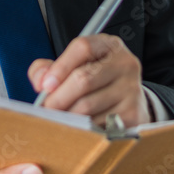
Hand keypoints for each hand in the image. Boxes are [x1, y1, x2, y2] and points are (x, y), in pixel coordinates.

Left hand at [28, 34, 149, 127]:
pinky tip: (78, 127)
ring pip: (88, 105)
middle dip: (58, 98)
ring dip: (67, 115)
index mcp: (109, 45)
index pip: (83, 48)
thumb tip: (41, 82)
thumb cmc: (95, 80)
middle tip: (45, 110)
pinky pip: (97, 124)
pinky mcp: (133, 113)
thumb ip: (49, 68)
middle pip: (83, 79)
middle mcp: (124, 63)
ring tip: (58, 119)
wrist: (128, 101)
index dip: (60, 67)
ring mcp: (131, 88)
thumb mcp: (74, 66)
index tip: (44, 86)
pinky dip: (82, 128)